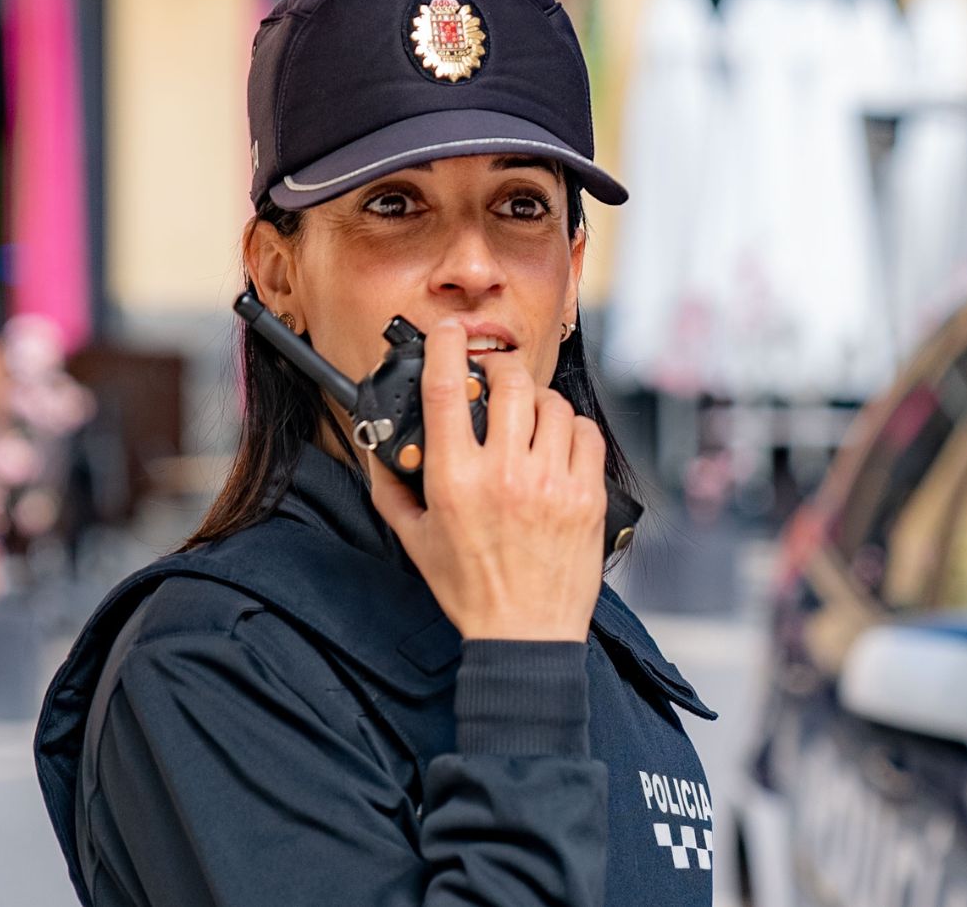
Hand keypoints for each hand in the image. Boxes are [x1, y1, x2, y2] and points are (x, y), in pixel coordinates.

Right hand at [366, 321, 606, 641]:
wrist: (525, 633)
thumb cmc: (470, 590)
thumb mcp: (414, 539)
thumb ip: (391, 487)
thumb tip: (379, 447)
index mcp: (456, 480)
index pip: (446, 389)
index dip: (445, 347)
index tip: (448, 333)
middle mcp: (505, 475)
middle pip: (509, 384)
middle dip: (500, 371)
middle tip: (495, 381)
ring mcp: (551, 483)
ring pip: (552, 405)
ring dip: (537, 403)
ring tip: (528, 420)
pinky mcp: (587, 496)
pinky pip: (586, 434)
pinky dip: (571, 430)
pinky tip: (558, 445)